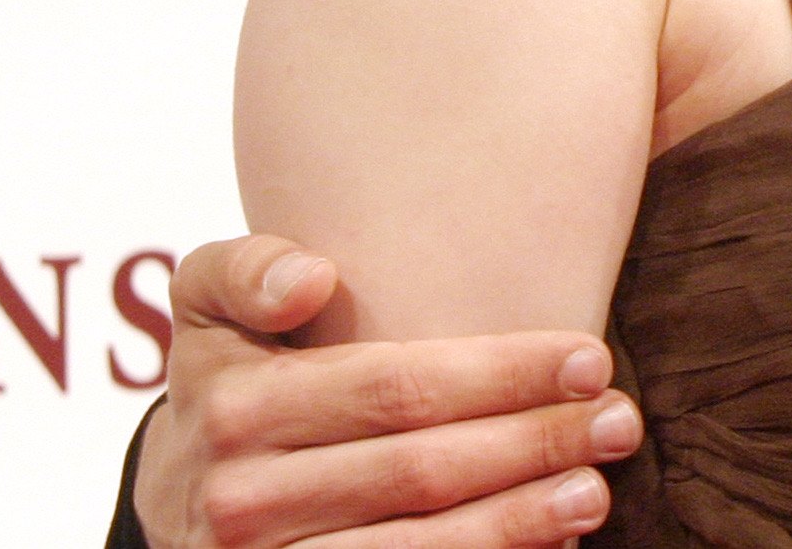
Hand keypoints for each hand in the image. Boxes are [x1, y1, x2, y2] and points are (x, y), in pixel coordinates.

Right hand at [130, 234, 639, 548]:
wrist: (170, 502)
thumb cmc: (225, 382)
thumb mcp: (208, 309)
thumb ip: (247, 270)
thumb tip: (314, 281)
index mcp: (237, 406)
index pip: (395, 388)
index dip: (501, 375)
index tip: (591, 359)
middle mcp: (240, 498)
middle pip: (418, 470)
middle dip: (532, 443)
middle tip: (620, 421)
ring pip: (412, 547)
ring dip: (516, 522)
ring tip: (597, 492)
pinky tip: (544, 546)